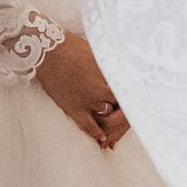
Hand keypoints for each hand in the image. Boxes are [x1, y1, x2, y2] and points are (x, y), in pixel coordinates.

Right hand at [37, 31, 127, 148]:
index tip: (137, 108)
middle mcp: (104, 90)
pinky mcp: (75, 109)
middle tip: (126, 121)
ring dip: (113, 126)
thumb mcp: (101, 52)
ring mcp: (90, 101)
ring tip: (116, 130)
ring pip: (108, 121)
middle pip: (122, 111)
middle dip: (125, 117)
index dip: (136, 104)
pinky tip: (103, 139)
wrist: (48, 51)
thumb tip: (128, 72)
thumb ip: (115, 65)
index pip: (132, 96)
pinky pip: (90, 127)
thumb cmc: (74, 47)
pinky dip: (98, 134)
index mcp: (113, 75)